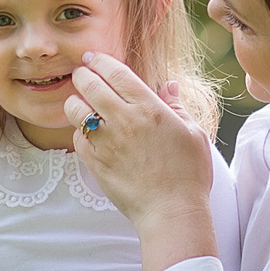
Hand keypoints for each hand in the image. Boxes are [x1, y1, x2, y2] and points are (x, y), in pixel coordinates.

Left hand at [65, 51, 218, 270]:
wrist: (172, 212)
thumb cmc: (189, 174)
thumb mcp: (193, 134)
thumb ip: (177, 107)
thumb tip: (169, 86)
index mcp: (150, 108)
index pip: (116, 73)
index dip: (100, 61)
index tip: (93, 58)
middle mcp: (125, 121)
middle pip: (90, 85)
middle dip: (82, 75)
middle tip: (82, 74)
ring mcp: (107, 143)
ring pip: (76, 111)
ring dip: (76, 102)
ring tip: (81, 102)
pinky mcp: (96, 164)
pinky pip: (78, 139)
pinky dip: (80, 132)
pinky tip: (88, 133)